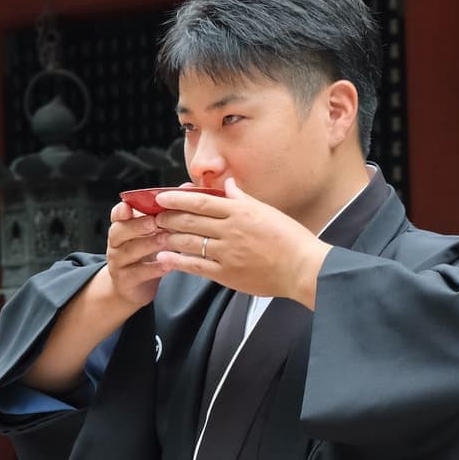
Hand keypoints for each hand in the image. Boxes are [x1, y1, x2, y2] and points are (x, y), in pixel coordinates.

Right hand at [105, 200, 168, 305]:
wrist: (133, 287)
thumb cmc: (147, 254)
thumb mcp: (154, 232)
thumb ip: (167, 211)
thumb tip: (188, 187)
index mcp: (122, 227)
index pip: (117, 215)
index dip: (122, 210)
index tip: (130, 206)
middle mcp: (116, 243)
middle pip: (120, 231)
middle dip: (138, 225)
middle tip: (156, 221)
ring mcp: (119, 263)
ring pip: (130, 251)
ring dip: (149, 244)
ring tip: (167, 240)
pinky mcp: (126, 281)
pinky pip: (138, 273)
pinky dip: (154, 268)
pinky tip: (169, 264)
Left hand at [153, 178, 332, 306]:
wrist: (303, 268)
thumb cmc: (290, 240)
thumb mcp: (268, 212)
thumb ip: (244, 199)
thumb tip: (228, 185)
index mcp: (240, 212)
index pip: (201, 202)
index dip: (177, 199)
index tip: (161, 198)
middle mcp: (230, 230)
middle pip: (190, 220)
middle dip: (168, 217)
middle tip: (155, 217)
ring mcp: (227, 252)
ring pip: (189, 242)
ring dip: (170, 237)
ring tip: (158, 235)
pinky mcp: (227, 273)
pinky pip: (196, 266)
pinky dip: (178, 261)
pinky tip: (166, 257)